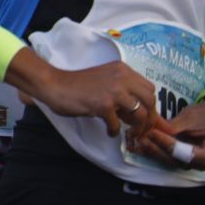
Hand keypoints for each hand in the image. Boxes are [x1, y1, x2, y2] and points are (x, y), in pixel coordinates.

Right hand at [31, 60, 166, 142]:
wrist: (54, 85)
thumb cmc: (77, 85)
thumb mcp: (105, 82)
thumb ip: (123, 92)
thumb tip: (140, 114)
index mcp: (123, 70)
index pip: (149, 89)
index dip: (150, 105)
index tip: (145, 117)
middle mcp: (122, 78)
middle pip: (150, 101)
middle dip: (150, 119)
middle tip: (142, 129)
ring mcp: (114, 91)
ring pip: (141, 114)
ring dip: (138, 128)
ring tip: (130, 134)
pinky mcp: (103, 105)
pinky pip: (118, 124)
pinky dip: (115, 131)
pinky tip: (108, 131)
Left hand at [131, 94, 204, 169]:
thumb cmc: (204, 114)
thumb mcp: (190, 117)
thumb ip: (173, 128)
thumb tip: (152, 132)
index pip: (192, 154)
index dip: (171, 146)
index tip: (153, 133)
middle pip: (182, 161)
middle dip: (159, 150)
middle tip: (141, 138)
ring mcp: (199, 163)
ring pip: (174, 162)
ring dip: (155, 152)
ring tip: (138, 141)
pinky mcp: (188, 161)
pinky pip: (172, 159)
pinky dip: (156, 152)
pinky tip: (140, 147)